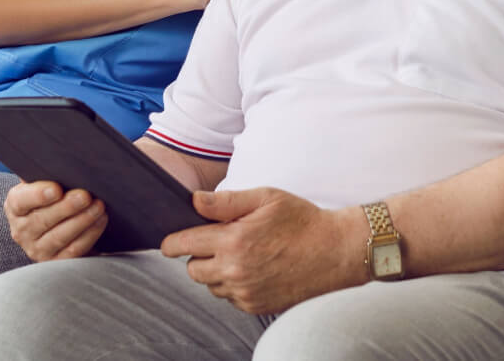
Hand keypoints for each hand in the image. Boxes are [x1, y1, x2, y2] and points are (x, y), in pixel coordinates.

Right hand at [4, 179, 106, 261]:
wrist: (60, 223)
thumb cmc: (54, 196)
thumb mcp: (45, 182)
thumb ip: (47, 172)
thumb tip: (59, 158)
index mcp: (15, 206)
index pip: (20, 201)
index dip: (37, 195)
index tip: (56, 188)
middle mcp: (21, 230)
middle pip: (42, 220)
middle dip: (67, 207)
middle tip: (85, 196)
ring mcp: (37, 249)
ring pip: (59, 237)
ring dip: (82, 221)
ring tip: (98, 207)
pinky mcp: (55, 262)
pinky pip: (73, 250)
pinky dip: (89, 235)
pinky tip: (100, 220)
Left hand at [161, 188, 361, 314]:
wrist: (335, 251)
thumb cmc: (301, 220)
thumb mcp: (265, 198)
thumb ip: (226, 201)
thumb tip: (194, 201)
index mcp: (234, 241)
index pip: (184, 245)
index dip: (172, 242)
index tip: (168, 242)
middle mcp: (235, 271)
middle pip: (193, 270)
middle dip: (198, 255)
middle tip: (218, 241)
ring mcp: (246, 292)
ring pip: (211, 286)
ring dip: (216, 272)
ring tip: (241, 253)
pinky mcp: (256, 306)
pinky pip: (230, 298)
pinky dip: (233, 285)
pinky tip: (253, 268)